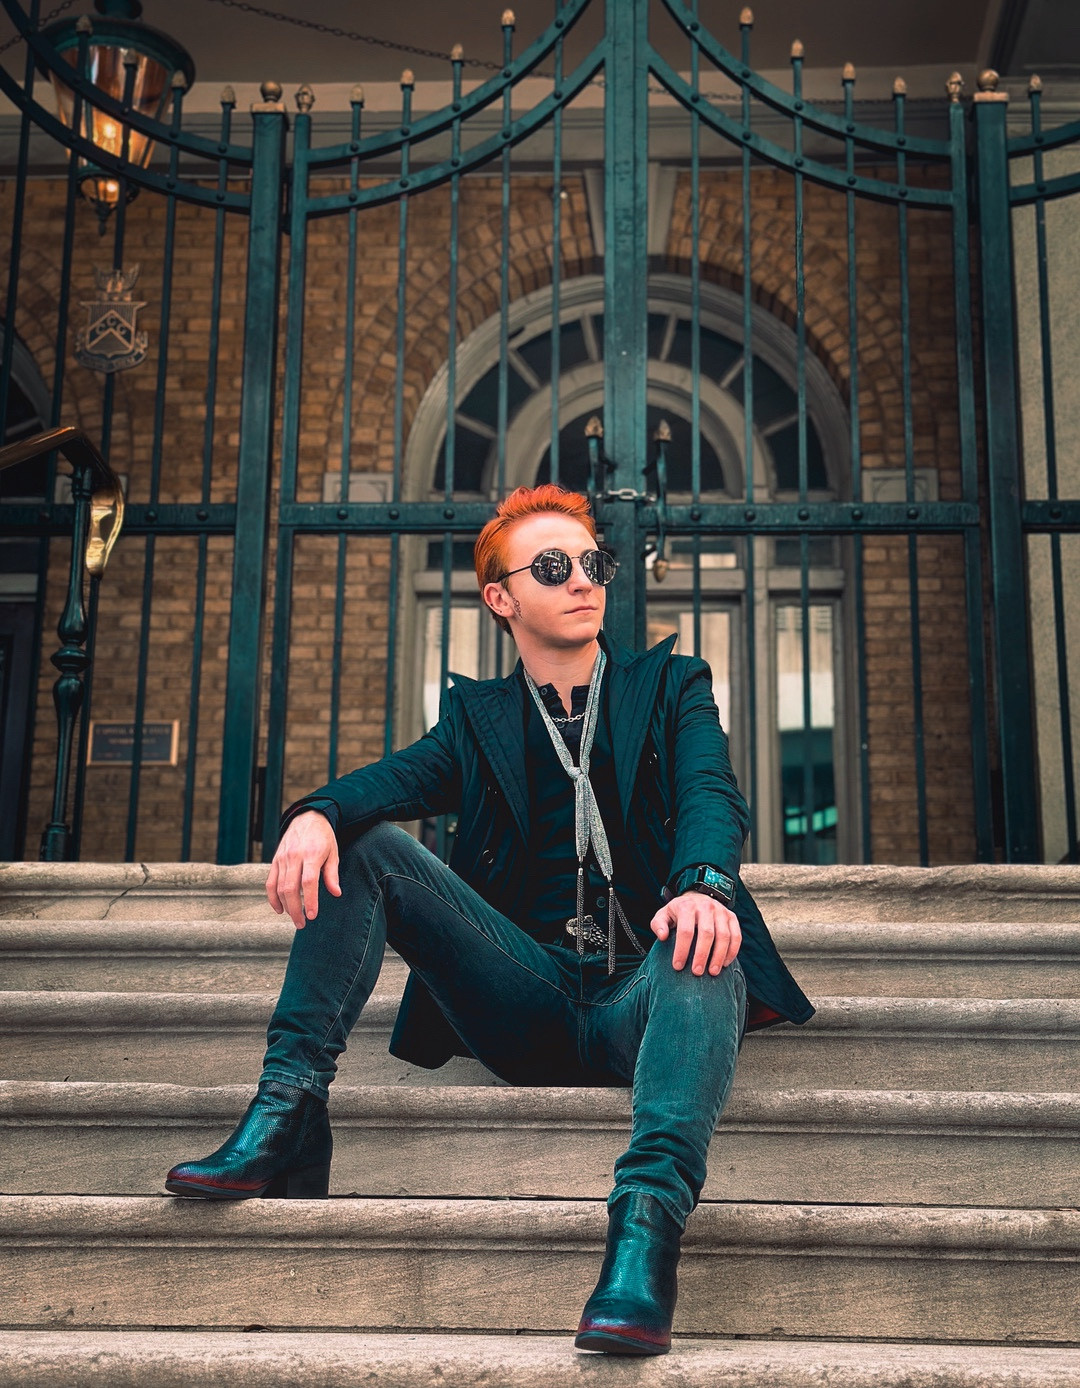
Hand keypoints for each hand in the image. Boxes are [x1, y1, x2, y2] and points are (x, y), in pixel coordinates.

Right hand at [265, 811, 340, 928]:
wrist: (307, 818)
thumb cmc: (323, 837)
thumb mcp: (333, 853)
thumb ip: (332, 874)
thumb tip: (336, 893)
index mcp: (311, 854)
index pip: (308, 882)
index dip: (309, 900)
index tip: (312, 915)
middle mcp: (294, 856)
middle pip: (290, 888)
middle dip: (295, 910)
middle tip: (302, 924)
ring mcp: (282, 858)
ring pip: (279, 887)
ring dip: (285, 906)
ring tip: (295, 919)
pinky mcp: (275, 860)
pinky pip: (270, 882)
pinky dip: (272, 898)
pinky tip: (279, 909)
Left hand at [649, 891, 741, 974]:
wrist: (697, 897)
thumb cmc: (678, 912)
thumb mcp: (664, 914)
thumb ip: (658, 924)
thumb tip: (662, 936)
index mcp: (687, 906)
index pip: (685, 931)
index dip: (682, 950)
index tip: (677, 966)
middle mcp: (706, 907)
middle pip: (707, 934)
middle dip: (702, 955)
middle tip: (697, 972)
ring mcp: (721, 911)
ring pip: (724, 936)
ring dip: (719, 956)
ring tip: (712, 972)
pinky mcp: (732, 917)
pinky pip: (736, 936)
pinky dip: (732, 951)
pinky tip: (725, 964)